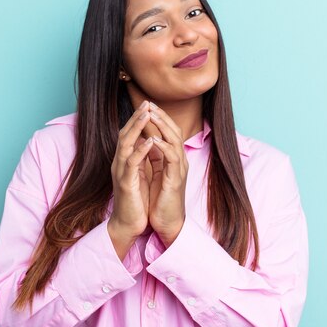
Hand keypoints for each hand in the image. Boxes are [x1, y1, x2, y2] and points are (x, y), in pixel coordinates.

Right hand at [108, 100, 154, 259]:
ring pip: (126, 144)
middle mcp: (119, 163)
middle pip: (124, 134)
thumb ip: (141, 159)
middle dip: (136, 118)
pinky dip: (140, 150)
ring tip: (146, 114)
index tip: (148, 105)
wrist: (128, 224)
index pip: (129, 135)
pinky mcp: (125, 183)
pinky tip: (148, 141)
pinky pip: (131, 163)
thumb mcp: (139, 175)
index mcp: (124, 161)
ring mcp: (121, 172)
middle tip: (146, 102)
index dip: (137, 120)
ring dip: (136, 128)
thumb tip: (147, 142)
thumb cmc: (135, 201)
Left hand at [145, 103, 188, 246]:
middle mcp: (180, 160)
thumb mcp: (157, 172)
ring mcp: (180, 169)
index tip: (146, 105)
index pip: (169, 131)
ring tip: (151, 115)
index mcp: (174, 158)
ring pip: (175, 140)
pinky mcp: (176, 180)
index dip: (159, 117)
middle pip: (174, 131)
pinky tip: (153, 139)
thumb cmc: (160, 199)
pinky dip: (163, 147)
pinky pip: (172, 158)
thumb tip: (148, 139)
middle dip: (161, 116)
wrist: (167, 223)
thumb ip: (155, 156)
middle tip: (149, 103)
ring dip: (162, 126)